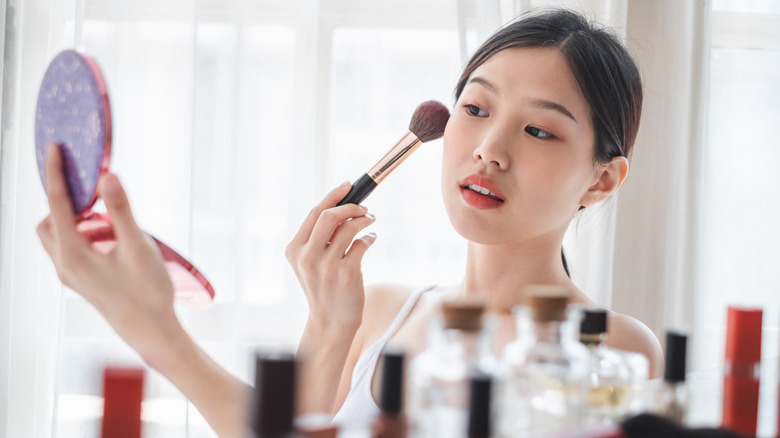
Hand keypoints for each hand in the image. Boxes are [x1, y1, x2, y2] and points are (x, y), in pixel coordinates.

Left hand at [36, 143, 178, 362]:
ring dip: (78, 221)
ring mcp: (71, 276)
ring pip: (60, 237)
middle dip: (65, 202)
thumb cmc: (147, 293)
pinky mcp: (83, 281)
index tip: (55, 149)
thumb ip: (121, 210)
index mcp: (72, 254)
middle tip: (93, 191)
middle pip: (49, 221)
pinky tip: (115, 238)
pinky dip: (86, 235)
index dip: (56, 173)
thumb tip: (107, 176)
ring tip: (112, 220)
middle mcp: (64, 265)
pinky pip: (72, 249)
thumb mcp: (137, 246)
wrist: (151, 331)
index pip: (56, 203)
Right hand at [285, 182, 376, 333]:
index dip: (333, 196)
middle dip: (350, 206)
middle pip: (329, 216)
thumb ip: (320, 238)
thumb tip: (343, 207)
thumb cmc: (324, 287)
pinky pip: (362, 243)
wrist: (330, 322)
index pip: (314, 213)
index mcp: (294, 250)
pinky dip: (369, 237)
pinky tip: (370, 238)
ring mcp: (326, 265)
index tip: (348, 186)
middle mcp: (307, 257)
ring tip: (371, 221)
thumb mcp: (311, 263)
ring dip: (364, 220)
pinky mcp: (346, 273)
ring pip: (349, 228)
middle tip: (364, 207)